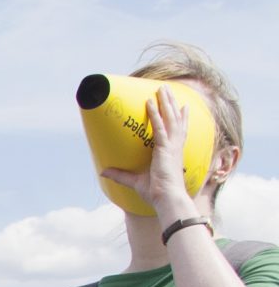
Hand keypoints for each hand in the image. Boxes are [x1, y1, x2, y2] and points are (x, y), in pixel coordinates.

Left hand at [98, 87, 209, 221]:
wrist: (167, 199)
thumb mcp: (134, 181)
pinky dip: (155, 114)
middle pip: (174, 118)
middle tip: (168, 88)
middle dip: (171, 102)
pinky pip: (159, 127)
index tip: (182, 106)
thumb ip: (120, 175)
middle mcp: (174, 146)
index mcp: (172, 152)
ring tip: (162, 87)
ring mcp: (171, 146)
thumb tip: (103, 172)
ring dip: (164, 102)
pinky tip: (149, 103)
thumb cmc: (156, 192)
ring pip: (169, 118)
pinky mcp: (165, 148)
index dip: (180, 117)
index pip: (177, 130)